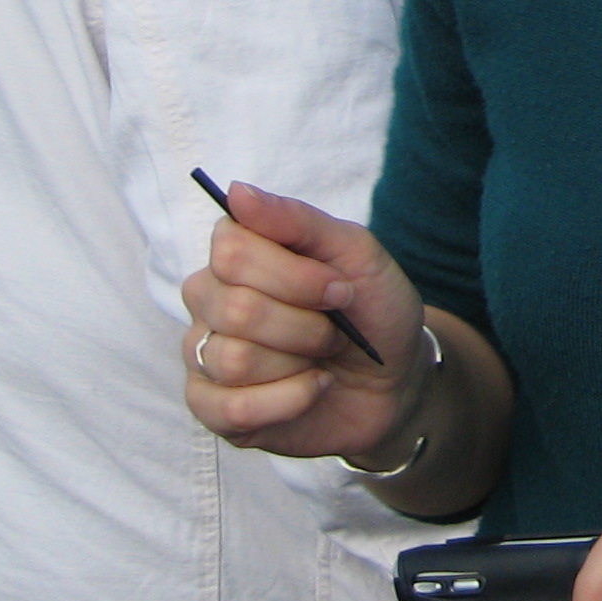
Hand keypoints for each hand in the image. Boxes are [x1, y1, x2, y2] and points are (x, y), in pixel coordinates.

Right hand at [179, 182, 427, 463]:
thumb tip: (237, 191)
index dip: (293, 275)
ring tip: (321, 358)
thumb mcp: (355, 252)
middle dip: (306, 323)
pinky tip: (312, 388)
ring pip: (234, 360)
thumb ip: (296, 220)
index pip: (229, 251)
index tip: (339, 287)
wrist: (396, 377)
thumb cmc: (371, 307)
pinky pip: (230, 409)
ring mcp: (205, 356)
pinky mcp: (213, 409)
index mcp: (238, 254)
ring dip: (300, 362)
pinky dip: (290, 399)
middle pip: (235, 308)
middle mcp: (210, 301)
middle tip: (335, 328)